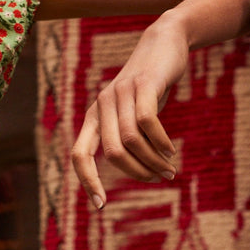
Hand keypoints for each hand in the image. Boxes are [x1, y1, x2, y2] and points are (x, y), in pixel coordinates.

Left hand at [71, 15, 187, 208]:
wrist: (163, 43)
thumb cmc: (148, 86)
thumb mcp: (133, 113)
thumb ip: (128, 137)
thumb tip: (136, 169)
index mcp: (94, 116)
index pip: (79, 154)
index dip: (86, 181)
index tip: (101, 206)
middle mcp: (102, 105)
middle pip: (112, 153)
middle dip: (137, 173)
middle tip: (160, 178)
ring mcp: (121, 93)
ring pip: (130, 140)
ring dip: (153, 161)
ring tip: (169, 168)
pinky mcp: (143, 84)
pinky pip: (147, 122)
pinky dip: (160, 142)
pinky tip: (170, 149)